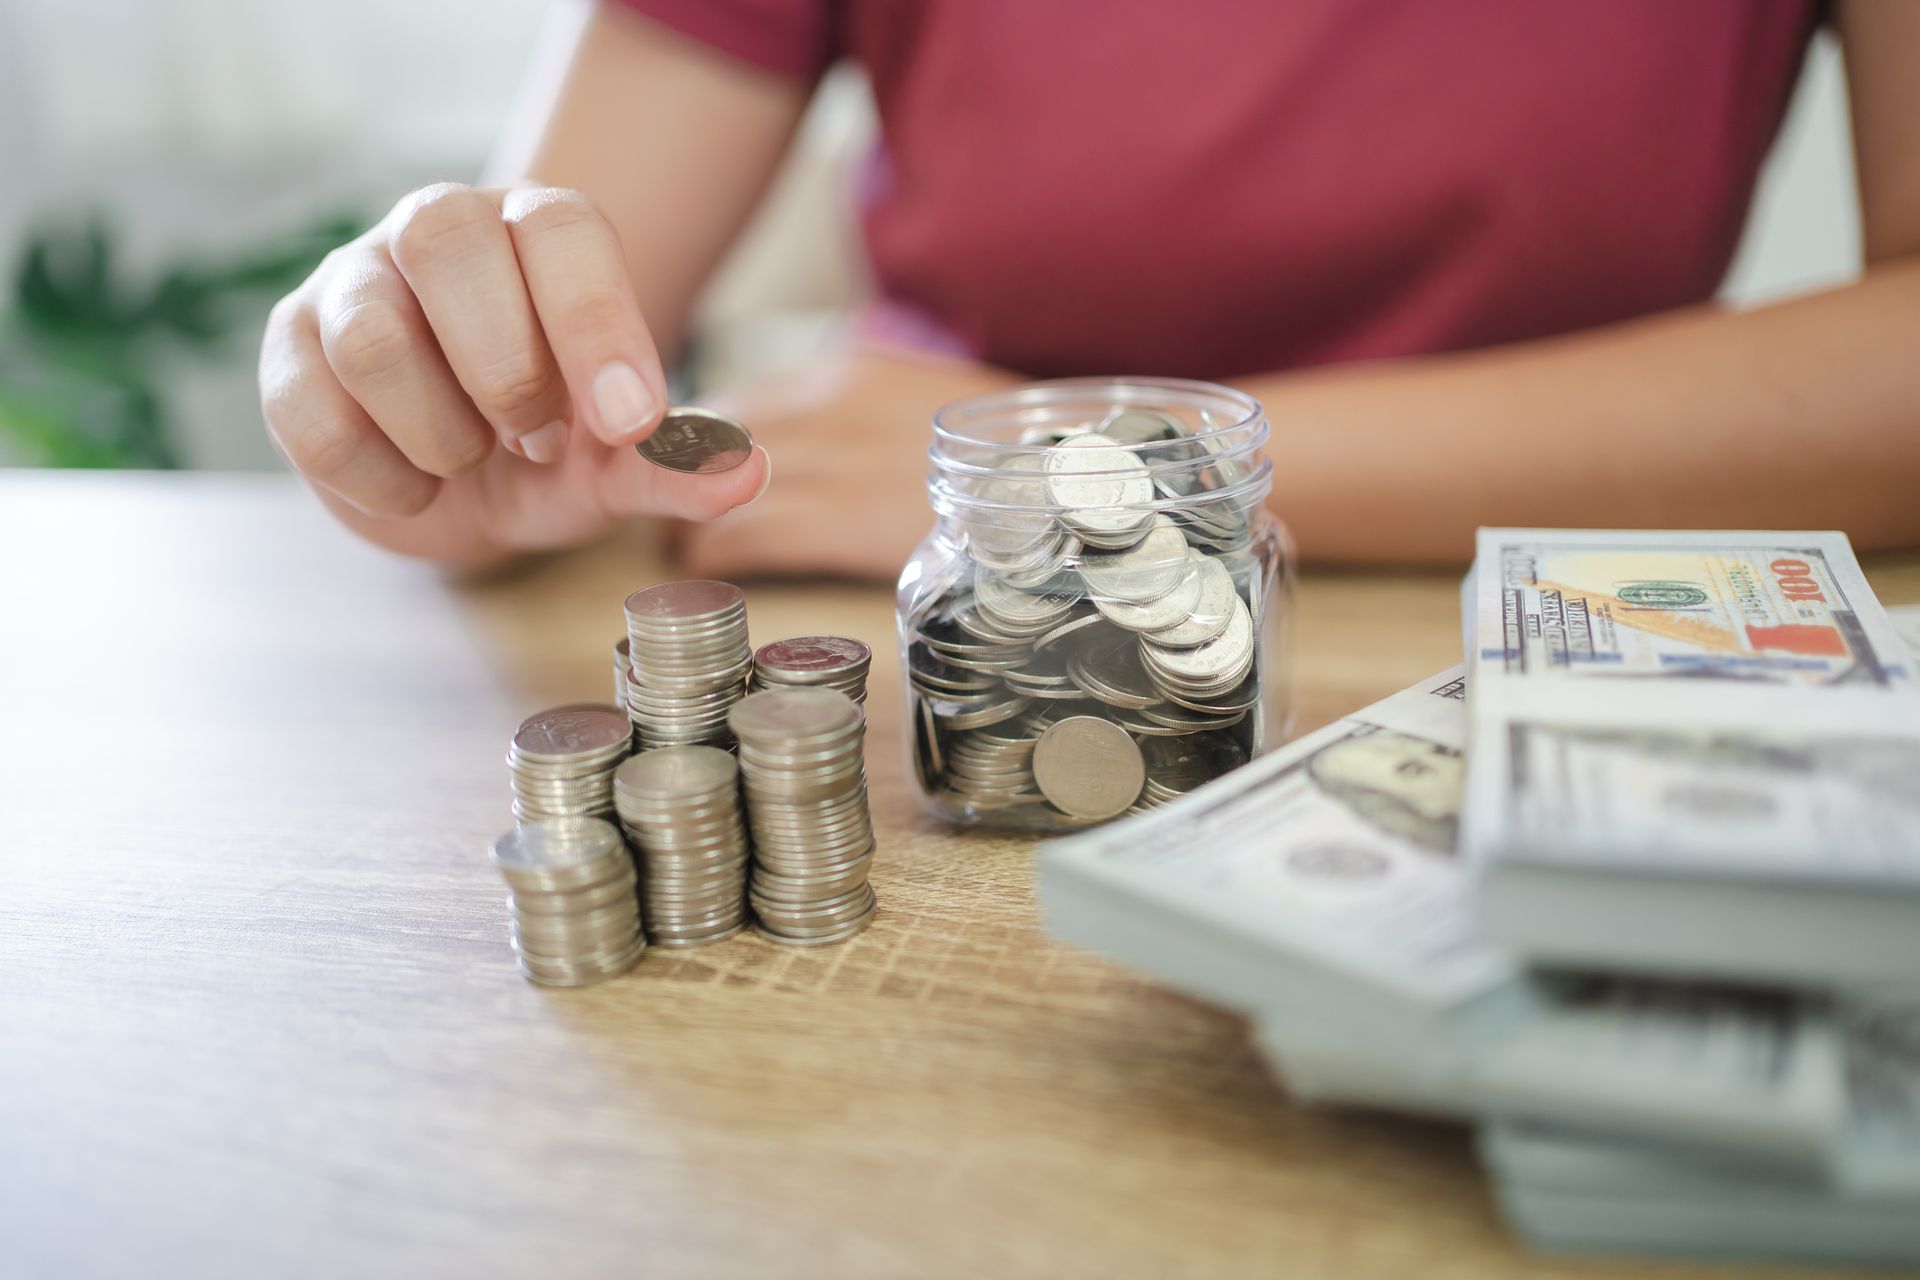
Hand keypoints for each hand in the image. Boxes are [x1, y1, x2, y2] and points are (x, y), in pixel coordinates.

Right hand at [259, 183, 769, 564]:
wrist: (461, 486)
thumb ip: (676, 461)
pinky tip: (416, 485)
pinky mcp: (289, 348)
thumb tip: (745, 471)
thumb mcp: (619, 462)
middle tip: (538, 442)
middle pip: (446, 244)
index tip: (629, 419)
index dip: (596, 325)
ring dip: (440, 430)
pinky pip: (311, 411)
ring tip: (471, 459)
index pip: (560, 231)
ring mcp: (351, 282)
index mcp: (536, 232)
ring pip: (371, 334)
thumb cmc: (552, 448)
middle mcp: (437, 231)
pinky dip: (378, 474)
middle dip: (506, 371)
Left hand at [677, 345, 1020, 580]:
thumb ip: (872, 422)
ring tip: (672, 547)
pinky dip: (714, 550)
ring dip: (684, 515)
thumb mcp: (938, 416)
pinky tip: (701, 564)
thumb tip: (820, 451)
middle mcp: (839, 401)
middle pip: (718, 435)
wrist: (1077, 489)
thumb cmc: (1021, 462)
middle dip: (680, 476)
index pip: (747, 399)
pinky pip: (749, 530)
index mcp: (859, 373)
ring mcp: (842, 456)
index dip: (704, 443)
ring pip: (718, 480)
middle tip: (656, 514)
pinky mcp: (849, 516)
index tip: (684, 475)